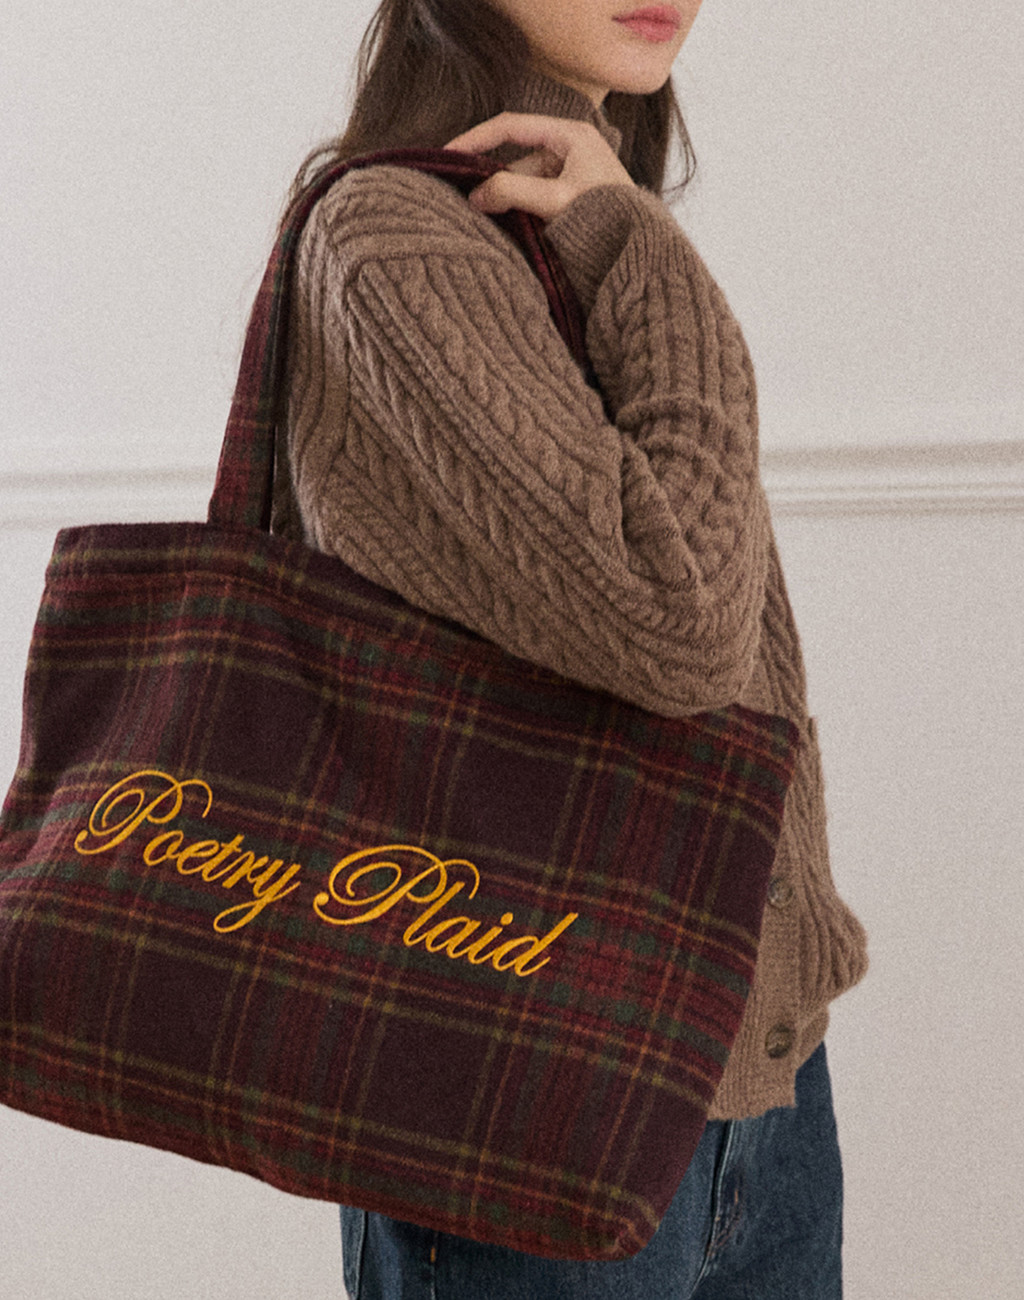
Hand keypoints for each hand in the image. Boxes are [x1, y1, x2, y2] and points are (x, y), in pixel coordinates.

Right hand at [445, 113, 633, 221]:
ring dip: (506, 198)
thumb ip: (512, 192)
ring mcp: (571, 173)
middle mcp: (570, 148)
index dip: (476, 138)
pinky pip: (536, 197)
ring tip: (487, 219)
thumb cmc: (607, 217)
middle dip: (492, 177)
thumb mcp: (555, 201)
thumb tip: (475, 196)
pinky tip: (508, 224)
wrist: (639, 248)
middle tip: (465, 198)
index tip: (449, 154)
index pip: (511, 126)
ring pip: (524, 180)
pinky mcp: (571, 196)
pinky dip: (520, 208)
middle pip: (516, 157)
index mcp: (571, 134)